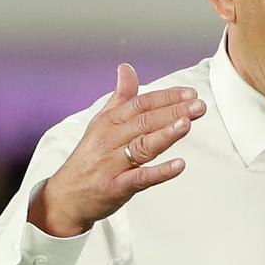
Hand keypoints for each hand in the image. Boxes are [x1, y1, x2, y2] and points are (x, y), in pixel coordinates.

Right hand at [28, 63, 205, 236]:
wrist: (65, 197)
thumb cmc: (89, 157)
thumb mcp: (101, 123)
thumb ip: (120, 96)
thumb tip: (126, 67)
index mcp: (108, 122)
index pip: (141, 104)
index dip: (167, 97)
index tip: (190, 93)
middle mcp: (110, 140)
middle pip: (145, 121)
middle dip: (174, 111)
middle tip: (199, 106)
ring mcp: (112, 164)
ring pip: (142, 146)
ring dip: (167, 134)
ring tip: (187, 124)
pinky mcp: (115, 187)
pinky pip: (139, 178)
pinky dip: (160, 172)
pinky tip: (179, 165)